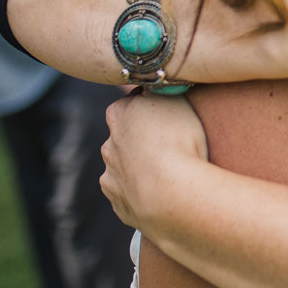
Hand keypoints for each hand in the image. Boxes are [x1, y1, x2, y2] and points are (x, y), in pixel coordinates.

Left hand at [100, 91, 209, 230]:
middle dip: (142, 140)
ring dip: (140, 168)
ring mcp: (111, 177)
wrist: (173, 194)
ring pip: (124, 168)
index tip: (168, 114)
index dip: (150, 108)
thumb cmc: (179, 141)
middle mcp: (109, 145)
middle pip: (124, 137)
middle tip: (172, 145)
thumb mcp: (175, 99)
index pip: (131, 103)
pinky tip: (163, 194)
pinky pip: (130, 195)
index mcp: (119, 114)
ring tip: (171, 174)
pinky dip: (142, 193)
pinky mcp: (119, 205)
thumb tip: (157, 82)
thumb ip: (161, 89)